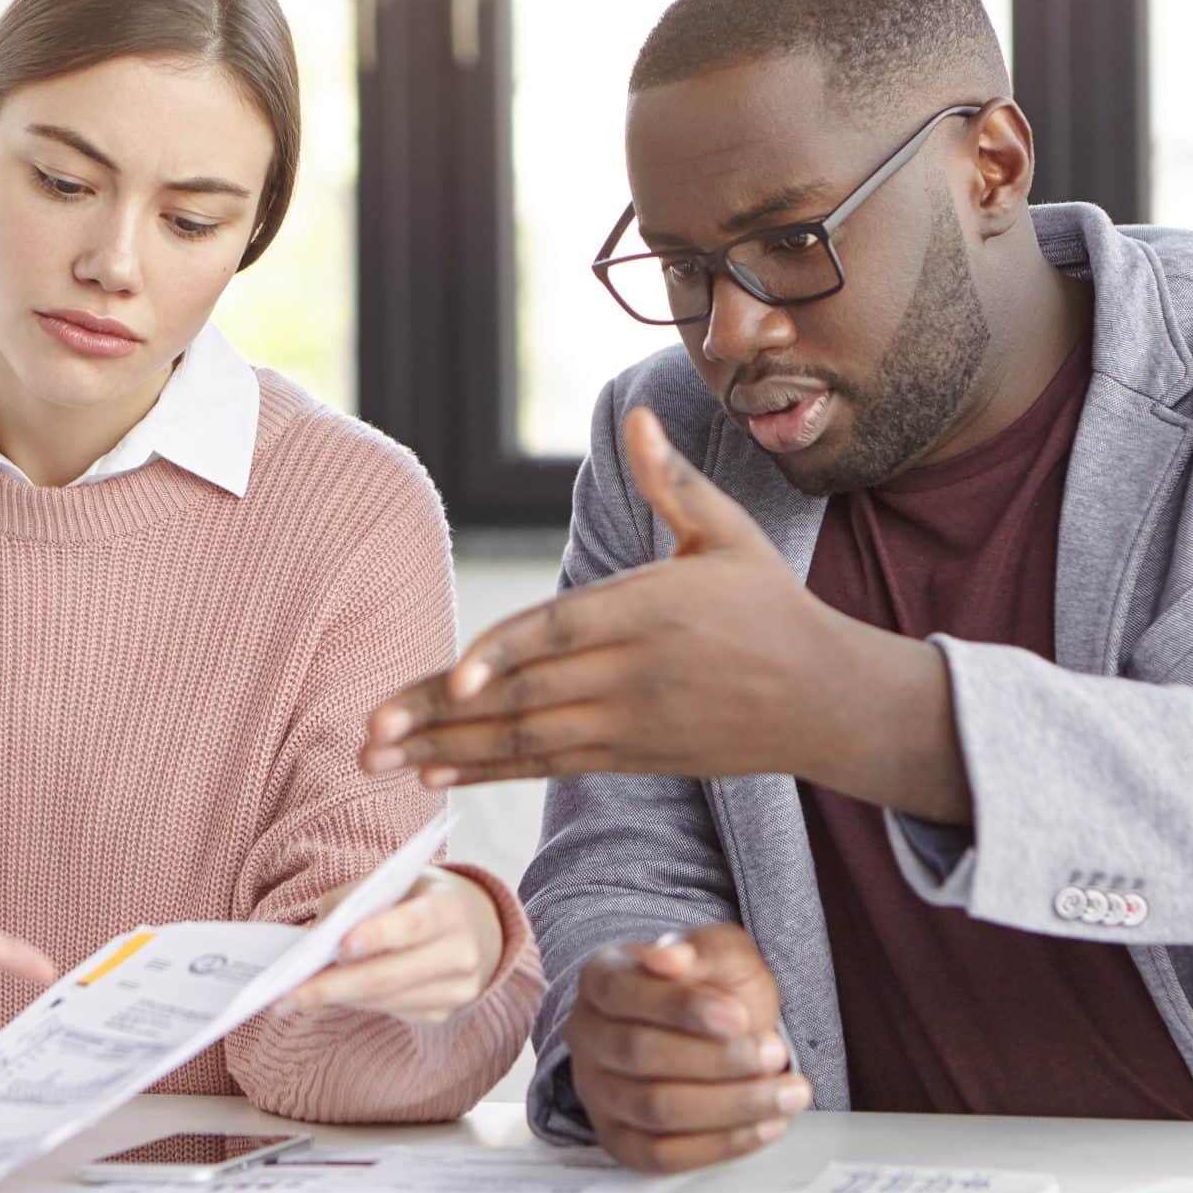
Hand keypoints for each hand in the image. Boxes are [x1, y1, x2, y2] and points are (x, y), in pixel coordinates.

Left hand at [276, 867, 506, 1023]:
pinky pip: (391, 1011)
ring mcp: (456, 990)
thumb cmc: (424, 897)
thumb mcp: (398, 880)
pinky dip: (356, 1002)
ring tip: (291, 999)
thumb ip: (358, 899)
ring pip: (385, 1000)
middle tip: (286, 995)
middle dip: (332, 986)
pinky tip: (328, 997)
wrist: (480, 926)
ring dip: (336, 999)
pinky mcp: (444, 1013)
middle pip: (389, 975)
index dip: (378, 935)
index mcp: (451, 908)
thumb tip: (315, 938)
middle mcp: (461, 953)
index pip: (413, 923)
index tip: (340, 945)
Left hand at [359, 406, 964, 815]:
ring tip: (380, 758)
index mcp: (653, 609)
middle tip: (367, 729)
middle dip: (441, 713)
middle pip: (526, 694)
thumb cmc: (771, 605)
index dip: (506, 652)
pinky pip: (549, 767)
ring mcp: (632, 724)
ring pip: (529, 739)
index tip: (453, 673)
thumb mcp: (729, 533)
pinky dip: (490, 772)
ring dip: (449, 751)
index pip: (565, 630)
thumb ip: (672, 481)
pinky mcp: (632, 757)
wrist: (825, 699)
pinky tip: (435, 775)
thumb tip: (637, 417)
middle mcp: (636, 674)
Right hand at [566, 923, 808, 1173]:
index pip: (623, 992)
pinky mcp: (619, 1140)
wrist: (716, 1032)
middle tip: (775, 1053)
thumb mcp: (720, 954)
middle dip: (715, 1058)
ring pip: (654, 1109)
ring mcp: (597, 1093)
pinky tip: (766, 1125)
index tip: (736, 1015)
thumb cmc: (713, 989)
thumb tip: (670, 958)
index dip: (680, 1007)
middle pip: (638, 1054)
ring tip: (787, 1093)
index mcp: (599, 979)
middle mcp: (587, 1036)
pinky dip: (720, 1144)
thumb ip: (703, 949)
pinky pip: (663, 1155)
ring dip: (730, 1104)